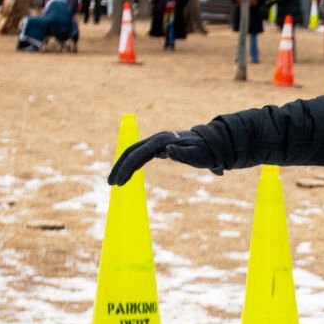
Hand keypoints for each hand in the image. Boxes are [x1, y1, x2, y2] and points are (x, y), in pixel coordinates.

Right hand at [106, 129, 220, 185]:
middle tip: (111, 184)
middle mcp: (156, 140)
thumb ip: (184, 153)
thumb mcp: (198, 155)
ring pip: (134, 154)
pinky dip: (131, 165)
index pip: (138, 153)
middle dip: (120, 167)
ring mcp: (156, 143)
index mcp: (162, 141)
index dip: (127, 167)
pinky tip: (127, 176)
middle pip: (131, 152)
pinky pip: (140, 156)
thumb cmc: (206, 151)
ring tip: (115, 183)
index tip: (120, 182)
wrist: (212, 144)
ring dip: (123, 167)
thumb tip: (168, 150)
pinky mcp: (158, 148)